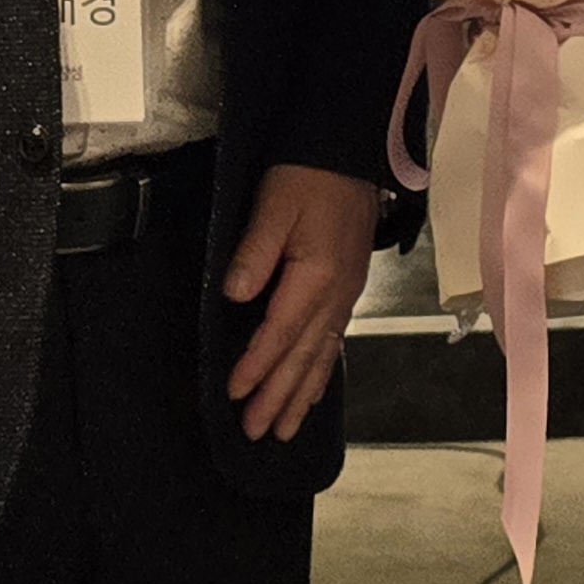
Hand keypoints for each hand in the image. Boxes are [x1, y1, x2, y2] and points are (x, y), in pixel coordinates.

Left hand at [221, 163, 378, 441]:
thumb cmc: (307, 175)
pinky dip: (322, 372)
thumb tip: (235, 295)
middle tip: (257, 432)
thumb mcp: (273, 205)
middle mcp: (336, 293)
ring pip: (323, 355)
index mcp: (317, 275)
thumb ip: (255, 252)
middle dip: (279, 397)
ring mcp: (346, 293)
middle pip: (304, 355)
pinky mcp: (348, 287)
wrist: (347, 151)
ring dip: (302, 395)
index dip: (257, 365)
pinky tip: (313, 390)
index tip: (235, 394)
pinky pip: (335, 340)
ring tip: (285, 430)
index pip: (280, 332)